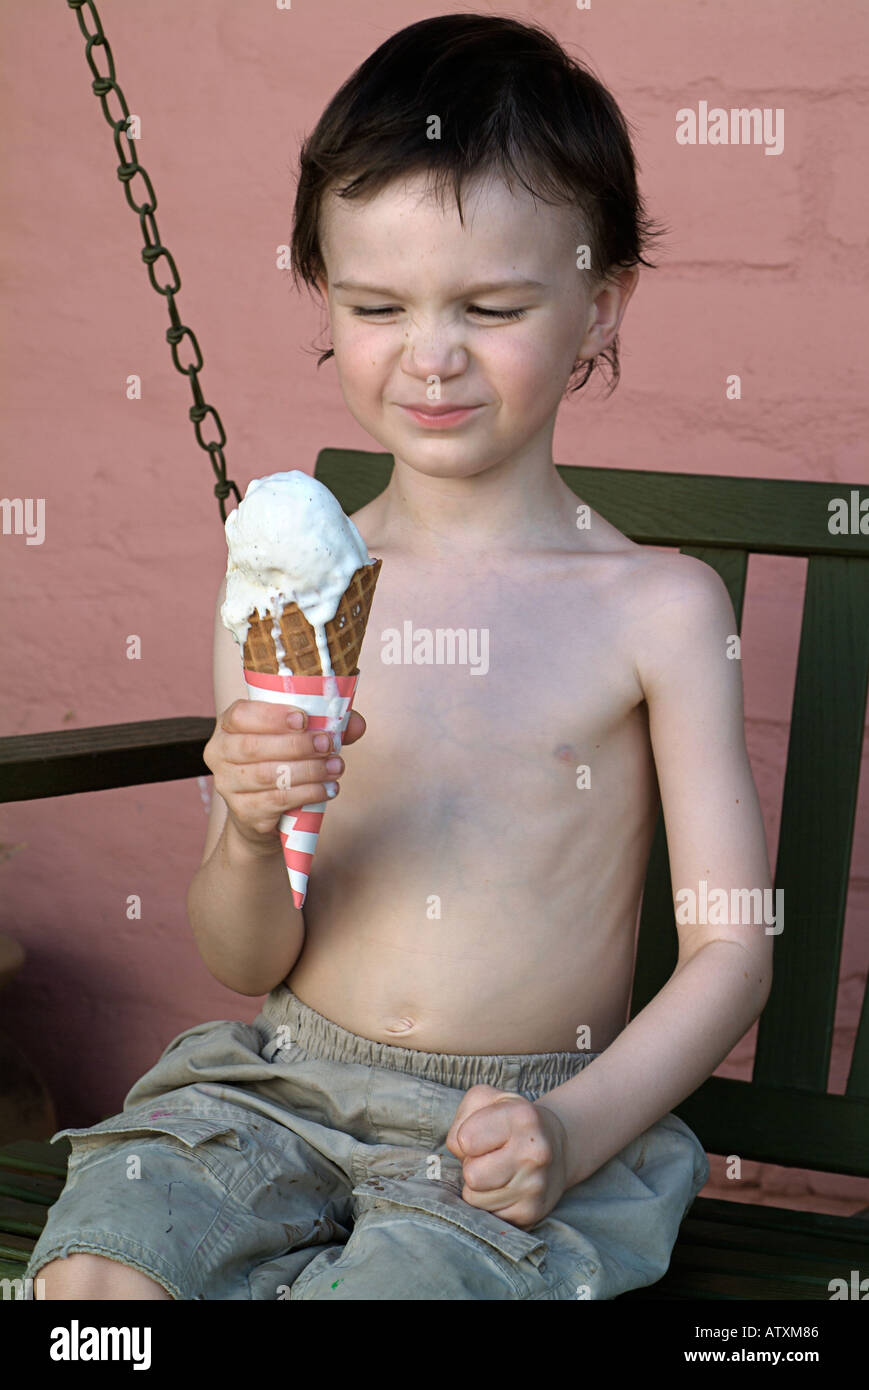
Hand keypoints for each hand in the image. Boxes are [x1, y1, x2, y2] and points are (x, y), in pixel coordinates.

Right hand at [202, 697, 365, 849]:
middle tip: (329, 745)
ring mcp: (228, 785)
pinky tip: (328, 789)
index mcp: (229, 725)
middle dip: (297, 745)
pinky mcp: (243, 812)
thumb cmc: (281, 761)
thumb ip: (325, 724)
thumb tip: (356, 724)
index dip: (271, 716)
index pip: (240, 715)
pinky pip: (276, 801)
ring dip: (308, 771)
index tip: (304, 719)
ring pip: (267, 775)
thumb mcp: (298, 736)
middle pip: (253, 747)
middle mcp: (219, 753)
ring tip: (336, 768)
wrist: (263, 813)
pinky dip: (307, 793)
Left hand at [444, 1083, 570, 1229]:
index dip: (466, 1138)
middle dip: (472, 1166)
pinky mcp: (531, 1213)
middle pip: (471, 1176)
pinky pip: (487, 1215)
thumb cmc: (511, 1120)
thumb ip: (462, 1118)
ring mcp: (535, 1186)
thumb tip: (459, 1155)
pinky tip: (506, 1188)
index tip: (481, 1135)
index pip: (465, 1140)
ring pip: (475, 1200)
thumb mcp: (486, 1100)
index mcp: (523, 1118)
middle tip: (488, 1157)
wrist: (556, 1145)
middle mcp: (534, 1153)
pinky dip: (490, 1204)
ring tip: (498, 1171)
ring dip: (479, 1188)